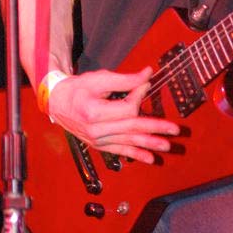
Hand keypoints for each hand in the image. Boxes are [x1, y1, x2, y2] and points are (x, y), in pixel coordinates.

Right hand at [48, 66, 179, 163]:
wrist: (57, 103)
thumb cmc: (78, 89)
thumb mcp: (99, 79)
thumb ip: (125, 79)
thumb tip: (148, 74)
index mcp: (94, 112)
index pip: (127, 109)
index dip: (139, 96)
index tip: (145, 84)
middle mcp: (96, 130)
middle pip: (132, 128)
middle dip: (155, 128)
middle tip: (175, 129)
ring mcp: (97, 140)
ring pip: (129, 142)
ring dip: (150, 144)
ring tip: (167, 146)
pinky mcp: (99, 144)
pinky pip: (120, 150)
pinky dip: (136, 154)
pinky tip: (149, 158)